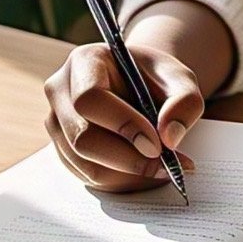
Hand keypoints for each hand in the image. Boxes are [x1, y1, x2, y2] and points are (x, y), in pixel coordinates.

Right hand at [43, 42, 200, 192]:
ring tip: (164, 168)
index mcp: (85, 61)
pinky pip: (87, 175)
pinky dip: (121, 180)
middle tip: (165, 164)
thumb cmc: (157, 79)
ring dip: (127, 174)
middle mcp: (60, 91)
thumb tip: (169, 136)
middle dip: (127, 158)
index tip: (157, 144)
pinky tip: (148, 171)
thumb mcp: (181, 80)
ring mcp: (57, 123)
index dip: (122, 124)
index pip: (90, 98)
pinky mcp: (63, 149)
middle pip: (81, 137)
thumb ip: (184, 102)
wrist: (142, 87)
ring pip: (83, 162)